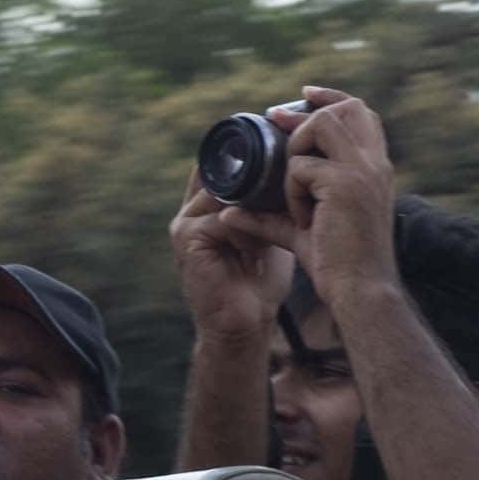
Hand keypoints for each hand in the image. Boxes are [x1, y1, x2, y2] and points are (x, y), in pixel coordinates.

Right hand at [171, 170, 296, 342]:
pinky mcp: (187, 240)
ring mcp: (184, 224)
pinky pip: (222, 220)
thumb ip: (267, 203)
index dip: (249, 156)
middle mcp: (191, 211)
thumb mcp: (268, 232)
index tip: (281, 157)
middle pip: (224, 175)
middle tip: (288, 190)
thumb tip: (294, 169)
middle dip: (259, 180)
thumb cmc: (259, 282)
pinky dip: (246, 233)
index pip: (222, 166)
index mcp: (207, 206)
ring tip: (272, 231)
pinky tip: (255, 252)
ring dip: (255, 210)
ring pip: (226, 195)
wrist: (245, 323)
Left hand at [280, 85, 398, 301]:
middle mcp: (375, 162)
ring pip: (320, 126)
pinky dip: (291, 192)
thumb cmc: (337, 263)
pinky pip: (300, 168)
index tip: (302, 94)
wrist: (360, 289)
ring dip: (296, 152)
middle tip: (275, 123)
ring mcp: (363, 170)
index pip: (360, 112)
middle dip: (307, 115)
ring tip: (295, 192)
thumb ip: (269, 216)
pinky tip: (303, 219)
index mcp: (374, 167)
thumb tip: (229, 211)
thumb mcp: (301, 231)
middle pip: (344, 107)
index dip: (330, 97)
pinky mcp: (345, 183)